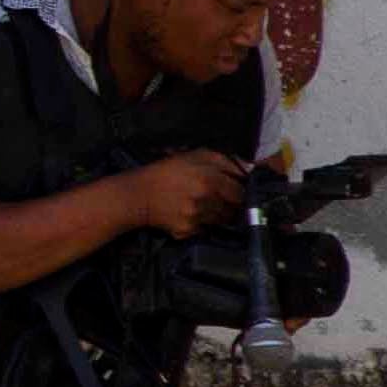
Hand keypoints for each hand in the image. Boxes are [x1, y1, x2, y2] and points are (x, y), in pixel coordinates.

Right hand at [117, 147, 250, 241]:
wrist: (136, 195)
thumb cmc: (165, 171)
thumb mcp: (193, 156)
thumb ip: (224, 160)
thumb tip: (250, 169)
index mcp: (210, 179)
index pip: (241, 191)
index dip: (240, 191)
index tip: (236, 190)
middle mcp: (206, 200)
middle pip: (233, 208)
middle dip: (230, 204)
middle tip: (220, 198)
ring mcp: (197, 217)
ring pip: (220, 220)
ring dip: (216, 214)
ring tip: (202, 205)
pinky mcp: (188, 231)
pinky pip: (204, 229)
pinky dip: (201, 224)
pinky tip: (189, 214)